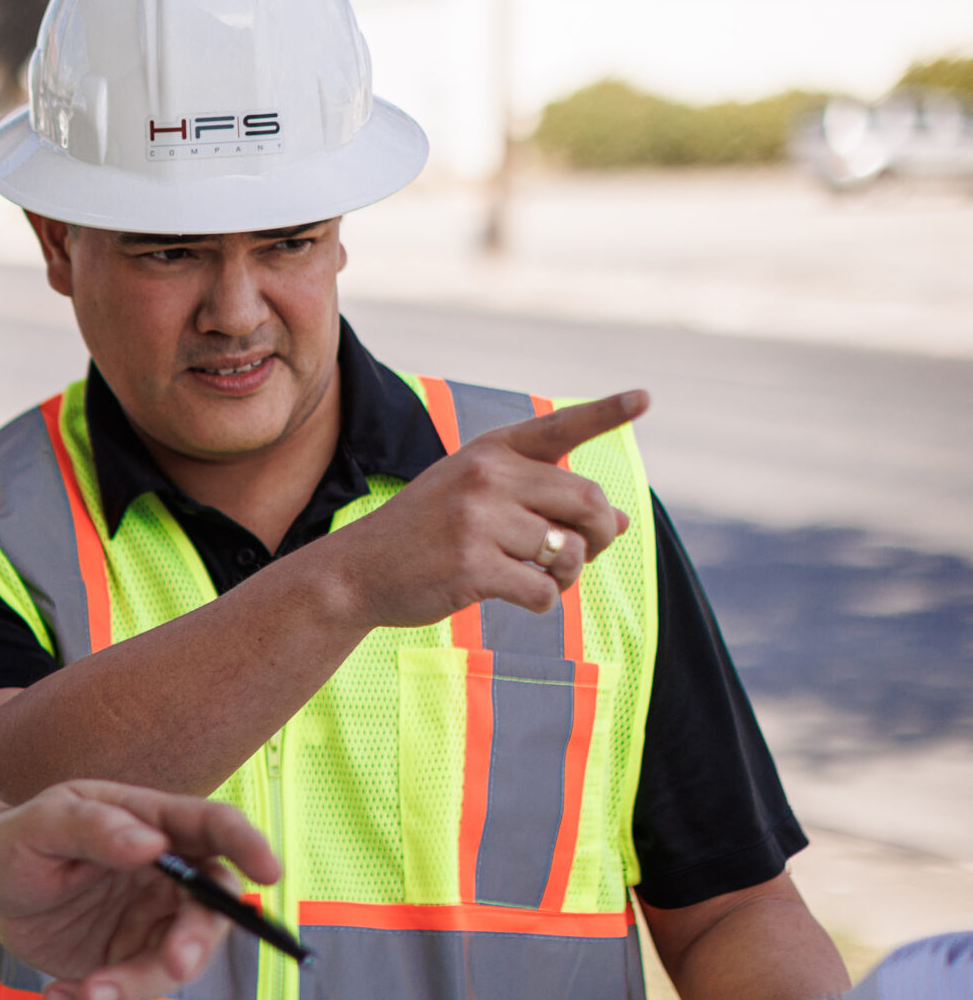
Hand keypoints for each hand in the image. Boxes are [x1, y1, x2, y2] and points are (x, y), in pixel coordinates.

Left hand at [0, 783, 280, 999]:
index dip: (248, 845)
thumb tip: (150, 842)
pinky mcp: (128, 961)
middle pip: (209, 910)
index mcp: (152, 823)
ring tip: (80, 994)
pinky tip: (58, 998)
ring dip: (132, 986)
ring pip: (171, 964)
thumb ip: (93, 827)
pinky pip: (131, 992)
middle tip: (175, 963)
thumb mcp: (42, 824)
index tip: (270, 871)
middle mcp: (165, 875)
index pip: (213, 828)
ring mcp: (151, 922)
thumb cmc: (17, 840)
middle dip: (196, 941)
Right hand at [320, 389, 647, 628]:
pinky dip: (543, 600)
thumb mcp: (475, 500)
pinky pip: (544, 588)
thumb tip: (621, 521)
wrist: (355, 570)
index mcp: (488, 452)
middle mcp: (486, 476)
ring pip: (570, 550)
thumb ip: (542, 502)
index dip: (606, 413)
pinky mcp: (473, 566)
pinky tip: (517, 595)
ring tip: (546, 578)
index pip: (558, 428)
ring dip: (568, 574)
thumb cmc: (423, 534)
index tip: (645, 399)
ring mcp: (478, 520)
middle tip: (585, 553)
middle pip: (587, 500)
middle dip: (600, 534)